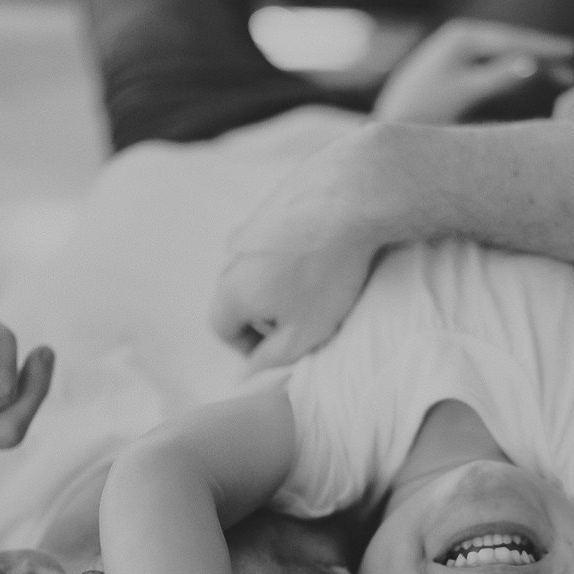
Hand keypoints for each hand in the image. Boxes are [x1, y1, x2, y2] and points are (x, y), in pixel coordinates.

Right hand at [211, 138, 384, 370]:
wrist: (351, 196)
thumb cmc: (327, 273)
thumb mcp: (303, 334)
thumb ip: (270, 361)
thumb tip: (245, 377)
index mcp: (230, 287)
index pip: (222, 328)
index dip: (249, 346)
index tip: (281, 348)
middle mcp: (233, 251)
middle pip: (240, 294)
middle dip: (268, 313)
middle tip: (307, 319)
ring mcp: (254, 220)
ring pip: (262, 263)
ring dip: (285, 280)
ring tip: (324, 284)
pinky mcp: (279, 197)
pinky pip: (282, 236)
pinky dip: (300, 249)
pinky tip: (332, 252)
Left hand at [375, 18, 573, 123]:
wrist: (390, 127)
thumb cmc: (421, 113)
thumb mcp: (463, 94)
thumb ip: (497, 78)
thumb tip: (532, 63)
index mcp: (462, 37)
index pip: (513, 39)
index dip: (545, 46)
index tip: (573, 51)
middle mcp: (461, 39)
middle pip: (512, 46)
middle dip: (544, 55)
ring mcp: (458, 54)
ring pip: (505, 58)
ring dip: (533, 67)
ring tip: (564, 77)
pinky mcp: (457, 72)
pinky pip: (494, 70)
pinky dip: (516, 77)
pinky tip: (534, 83)